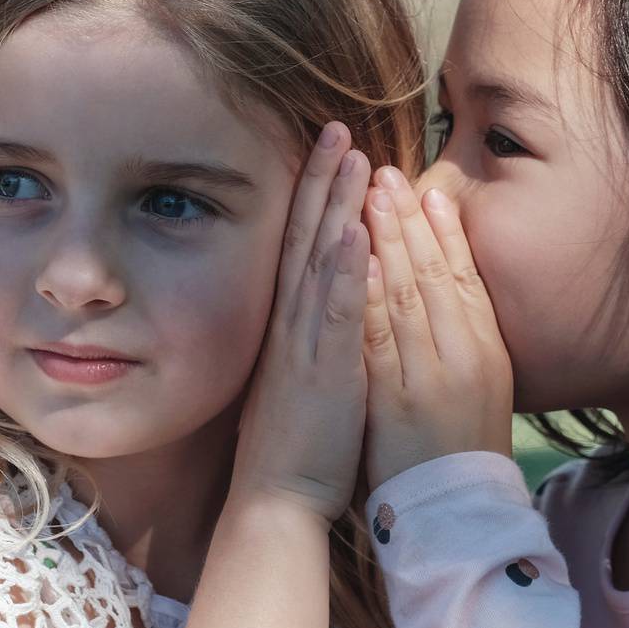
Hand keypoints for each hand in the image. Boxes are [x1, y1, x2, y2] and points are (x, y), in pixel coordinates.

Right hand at [230, 122, 372, 521]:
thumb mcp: (299, 378)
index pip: (300, 247)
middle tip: (336, 128)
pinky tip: (351, 231)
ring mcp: (303, 344)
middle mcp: (290, 325)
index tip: (328, 152)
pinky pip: (332, 313)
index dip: (313, 196)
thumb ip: (307, 337)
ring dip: (333, 206)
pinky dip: (340, 271)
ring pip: (317, 261)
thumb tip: (320, 305)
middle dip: (320, 181)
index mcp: (288, 326)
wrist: (277, 499)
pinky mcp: (323, 371)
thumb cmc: (296, 447)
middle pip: (304, 238)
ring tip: (349, 155)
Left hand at [360, 167, 513, 490]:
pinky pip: (379, 334)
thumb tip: (450, 298)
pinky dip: (368, 290)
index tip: (425, 186)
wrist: (449, 515)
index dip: (444, 230)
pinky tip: (357, 252)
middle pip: (435, 274)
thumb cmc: (456, 453)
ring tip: (371, 190)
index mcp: (483, 351)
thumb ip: (462, 343)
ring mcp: (427, 375)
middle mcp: (461, 356)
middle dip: (410, 219)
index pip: (461, 276)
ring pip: (408, 293)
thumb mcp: (474, 390)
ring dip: (389, 238)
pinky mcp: (395, 397)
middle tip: (388, 171)